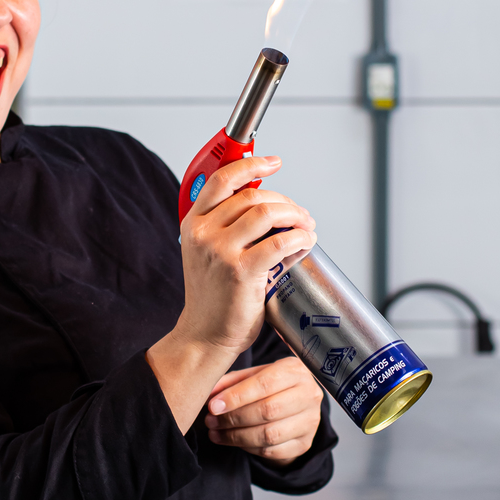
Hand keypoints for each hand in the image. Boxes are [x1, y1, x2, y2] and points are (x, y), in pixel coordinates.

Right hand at [147, 156, 316, 434]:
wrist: (203, 337)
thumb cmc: (212, 299)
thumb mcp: (207, 253)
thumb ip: (227, 227)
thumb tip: (271, 207)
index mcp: (193, 223)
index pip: (222, 179)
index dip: (251, 164)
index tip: (273, 162)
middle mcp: (203, 232)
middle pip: (253, 195)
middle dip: (285, 201)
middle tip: (300, 215)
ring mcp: (220, 251)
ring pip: (267, 212)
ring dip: (295, 216)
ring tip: (305, 227)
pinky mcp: (240, 271)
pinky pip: (280, 242)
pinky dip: (300, 239)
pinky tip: (305, 243)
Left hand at [205, 356, 323, 463]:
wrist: (297, 402)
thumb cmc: (271, 385)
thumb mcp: (253, 375)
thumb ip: (232, 382)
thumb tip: (210, 395)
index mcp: (296, 370)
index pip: (265, 384)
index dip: (236, 397)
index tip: (213, 406)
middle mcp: (309, 394)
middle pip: (268, 410)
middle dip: (233, 418)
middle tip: (211, 421)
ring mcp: (310, 421)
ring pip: (269, 435)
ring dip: (237, 437)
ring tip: (216, 433)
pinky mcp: (304, 444)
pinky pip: (272, 451)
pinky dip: (248, 448)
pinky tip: (234, 441)